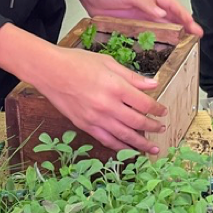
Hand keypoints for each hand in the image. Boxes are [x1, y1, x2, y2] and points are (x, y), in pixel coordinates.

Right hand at [31, 46, 166, 153]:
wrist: (49, 71)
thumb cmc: (77, 62)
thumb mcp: (107, 63)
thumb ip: (131, 77)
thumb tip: (153, 84)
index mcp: (115, 86)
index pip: (144, 103)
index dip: (157, 109)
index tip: (163, 111)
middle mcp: (107, 105)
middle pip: (137, 122)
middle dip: (152, 127)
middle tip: (161, 129)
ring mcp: (95, 118)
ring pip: (124, 136)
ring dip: (141, 144)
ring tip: (152, 149)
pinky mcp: (85, 125)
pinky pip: (106, 140)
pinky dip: (120, 147)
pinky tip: (128, 150)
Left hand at [78, 0, 201, 36]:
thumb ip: (145, 3)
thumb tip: (161, 12)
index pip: (172, 6)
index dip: (184, 16)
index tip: (193, 25)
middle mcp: (149, 7)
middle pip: (172, 17)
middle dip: (186, 26)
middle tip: (196, 36)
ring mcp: (143, 17)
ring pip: (164, 26)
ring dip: (175, 34)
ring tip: (185, 42)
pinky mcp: (135, 26)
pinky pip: (151, 33)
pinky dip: (160, 39)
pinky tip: (165, 46)